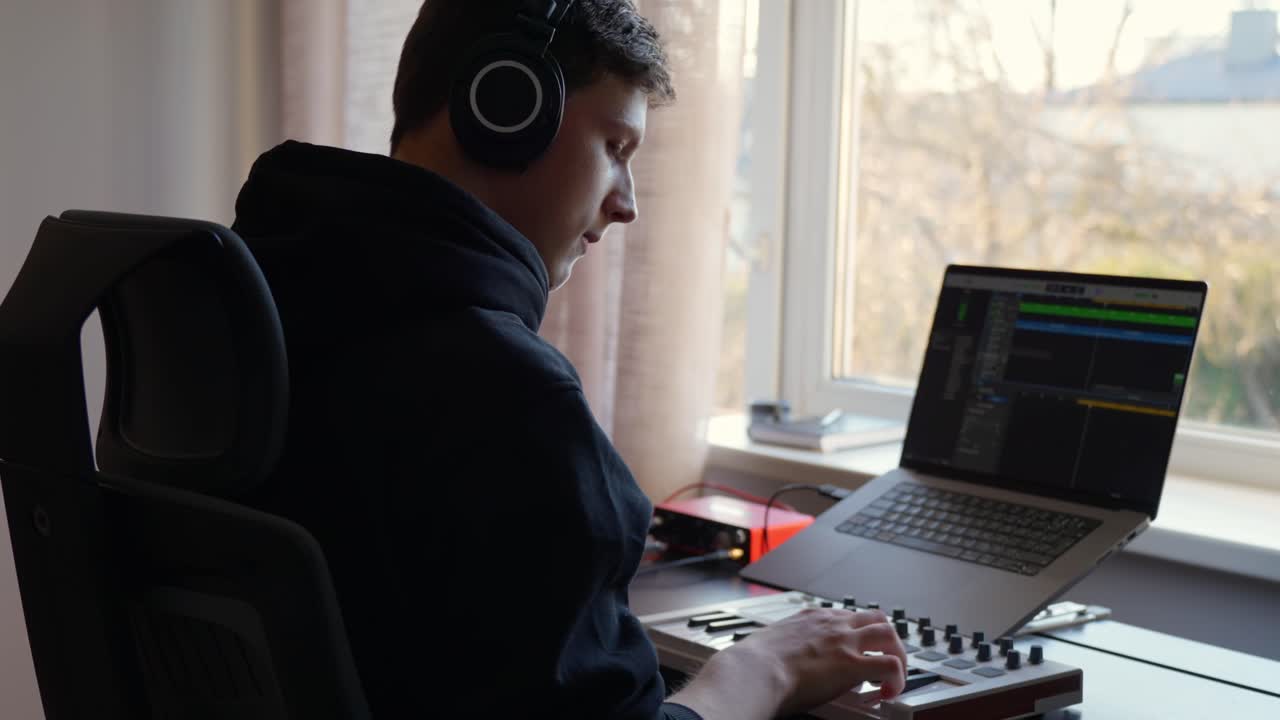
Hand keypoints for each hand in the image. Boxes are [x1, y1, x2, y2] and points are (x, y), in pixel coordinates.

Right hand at [737, 607, 907, 714]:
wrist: (754, 671)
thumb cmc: (754, 662)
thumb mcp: (773, 641)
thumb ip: (786, 645)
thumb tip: (779, 658)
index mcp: (812, 618)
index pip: (848, 616)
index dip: (858, 634)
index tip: (857, 650)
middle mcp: (832, 624)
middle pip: (876, 618)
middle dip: (886, 640)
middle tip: (885, 659)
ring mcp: (844, 642)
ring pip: (889, 635)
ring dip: (897, 655)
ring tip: (892, 677)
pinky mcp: (852, 665)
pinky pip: (890, 665)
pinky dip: (897, 679)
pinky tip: (888, 692)